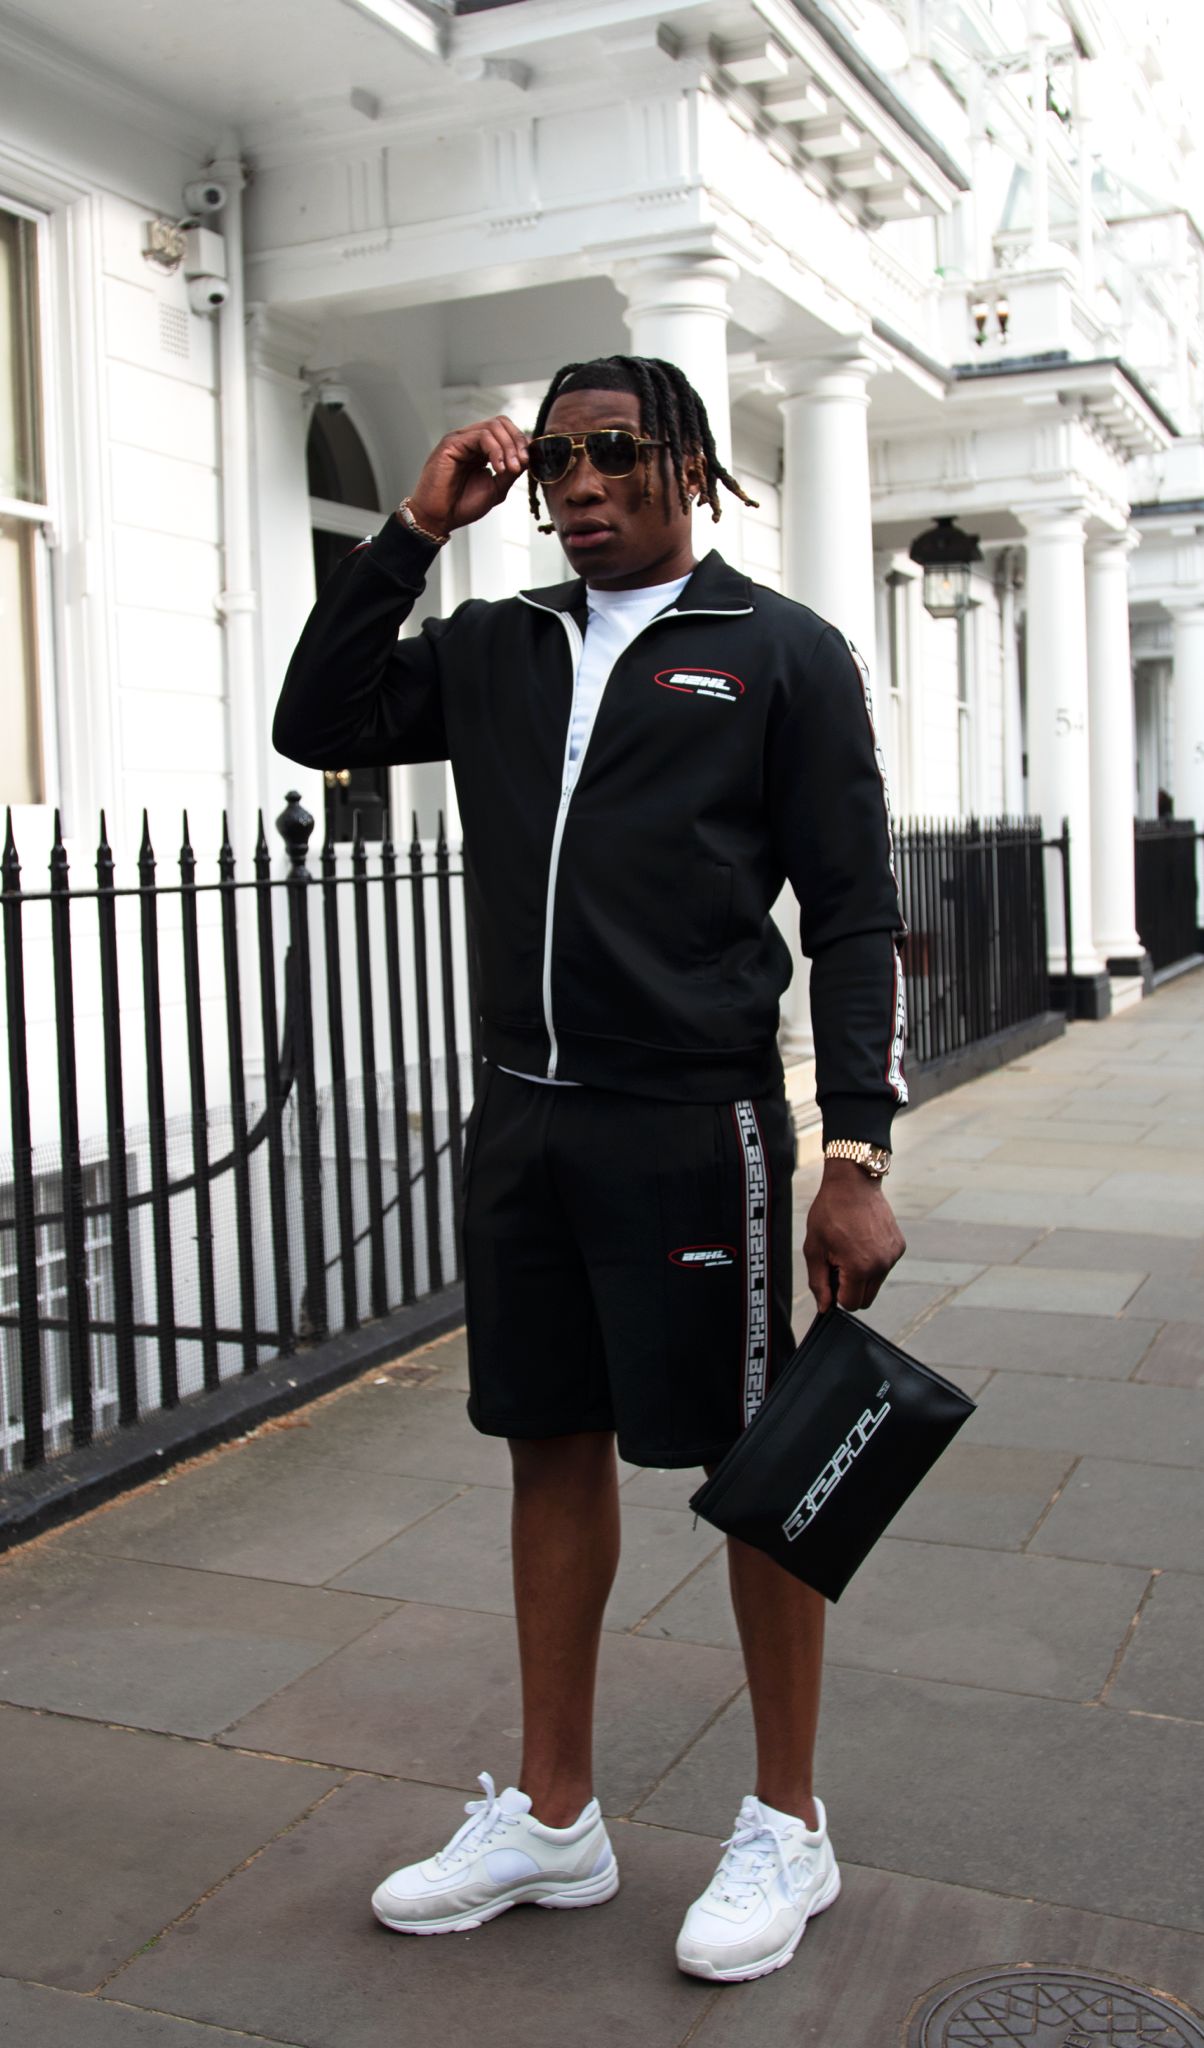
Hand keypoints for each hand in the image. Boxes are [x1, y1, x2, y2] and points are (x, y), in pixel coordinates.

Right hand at [405, 416, 528, 536]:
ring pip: (493, 427)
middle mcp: (470, 441)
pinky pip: (481, 436)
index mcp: (481, 450)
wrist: (441, 518)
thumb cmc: (463, 505)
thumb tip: (527, 456)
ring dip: (508, 447)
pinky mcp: (452, 443)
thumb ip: (511, 471)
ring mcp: (460, 440)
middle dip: (516, 441)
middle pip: (501, 423)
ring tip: (509, 469)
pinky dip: (495, 450)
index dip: (520, 442)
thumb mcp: (496, 488)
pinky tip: (498, 468)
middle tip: (520, 463)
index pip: (505, 431)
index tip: (527, 462)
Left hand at [802, 1158, 905, 1313]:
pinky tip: (862, 1241)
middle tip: (838, 1263)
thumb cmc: (829, 1213)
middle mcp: (882, 1265)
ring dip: (862, 1276)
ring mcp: (893, 1256)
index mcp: (860, 1268)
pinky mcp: (899, 1247)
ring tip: (850, 1248)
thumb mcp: (814, 1249)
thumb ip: (818, 1282)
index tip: (831, 1274)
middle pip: (865, 1300)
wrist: (853, 1183)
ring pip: (875, 1285)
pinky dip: (873, 1262)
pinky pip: (884, 1267)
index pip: (850, 1305)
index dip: (836, 1294)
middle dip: (850, 1289)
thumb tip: (824, 1308)